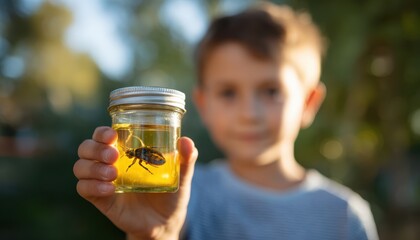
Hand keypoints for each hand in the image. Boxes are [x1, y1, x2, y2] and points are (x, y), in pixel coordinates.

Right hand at [73, 126, 197, 239]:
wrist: (165, 221)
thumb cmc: (170, 193)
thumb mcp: (181, 175)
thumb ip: (186, 159)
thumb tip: (187, 141)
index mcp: (126, 151)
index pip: (103, 135)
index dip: (102, 132)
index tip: (113, 135)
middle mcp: (110, 163)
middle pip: (86, 147)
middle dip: (95, 148)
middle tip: (113, 156)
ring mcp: (103, 181)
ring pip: (80, 167)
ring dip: (92, 167)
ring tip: (113, 174)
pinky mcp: (101, 199)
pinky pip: (83, 189)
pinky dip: (92, 186)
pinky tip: (109, 189)